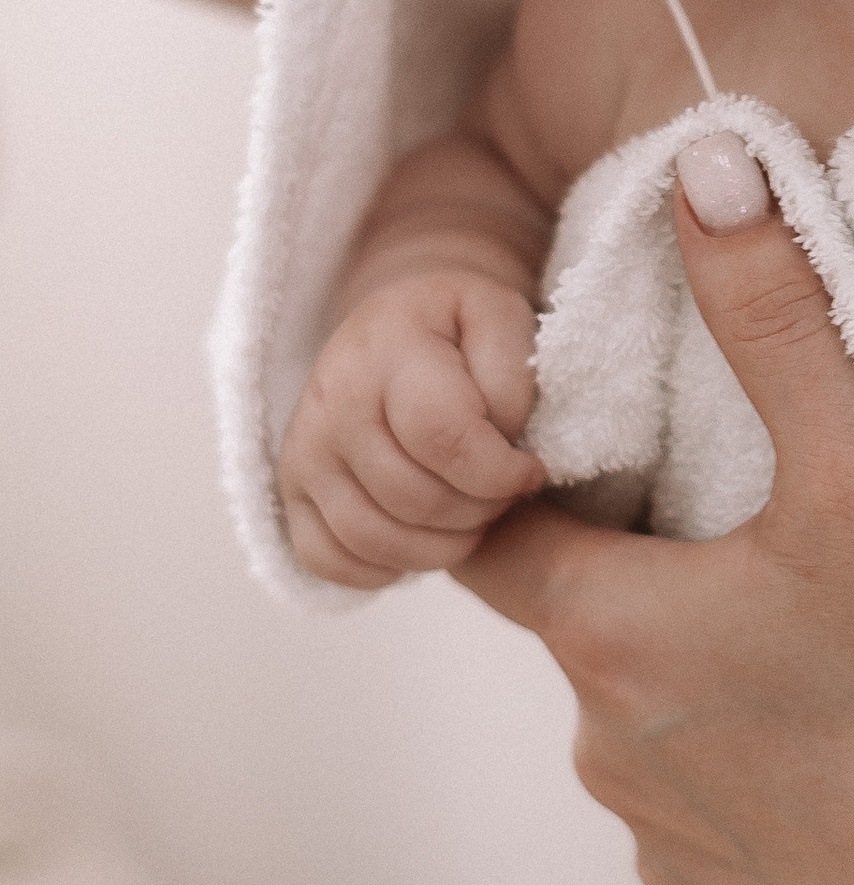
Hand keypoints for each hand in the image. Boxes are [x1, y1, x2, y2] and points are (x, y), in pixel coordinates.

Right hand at [278, 274, 543, 589]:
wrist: (391, 329)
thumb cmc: (457, 330)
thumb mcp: (501, 318)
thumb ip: (510, 378)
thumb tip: (500, 448)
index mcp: (387, 349)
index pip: (443, 438)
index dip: (500, 472)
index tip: (530, 469)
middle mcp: (332, 402)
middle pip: (414, 498)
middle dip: (479, 510)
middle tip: (502, 492)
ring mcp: (303, 451)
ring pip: (375, 539)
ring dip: (442, 546)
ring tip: (471, 516)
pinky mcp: (292, 491)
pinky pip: (327, 560)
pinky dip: (384, 567)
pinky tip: (422, 537)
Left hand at [457, 151, 853, 884]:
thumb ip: (778, 309)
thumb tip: (702, 164)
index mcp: (614, 640)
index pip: (500, 541)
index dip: (537, 485)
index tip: (606, 451)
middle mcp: (613, 761)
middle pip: (593, 640)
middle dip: (657, 585)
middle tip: (770, 537)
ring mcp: (679, 859)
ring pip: (661, 748)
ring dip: (717, 701)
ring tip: (833, 656)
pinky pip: (735, 851)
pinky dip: (778, 808)